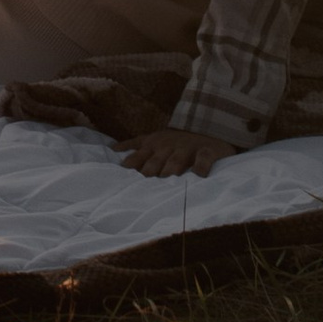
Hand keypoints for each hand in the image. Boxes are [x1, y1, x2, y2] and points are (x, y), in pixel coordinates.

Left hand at [119, 127, 236, 177]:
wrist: (209, 129)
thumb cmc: (176, 141)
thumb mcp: (153, 139)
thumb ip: (135, 146)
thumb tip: (112, 149)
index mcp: (152, 145)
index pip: (136, 159)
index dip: (129, 172)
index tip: (121, 185)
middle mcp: (168, 146)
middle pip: (154, 164)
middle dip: (148, 176)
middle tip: (143, 192)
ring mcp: (187, 148)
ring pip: (175, 162)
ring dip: (169, 172)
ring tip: (166, 184)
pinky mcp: (207, 151)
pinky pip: (203, 160)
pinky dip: (200, 169)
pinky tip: (198, 177)